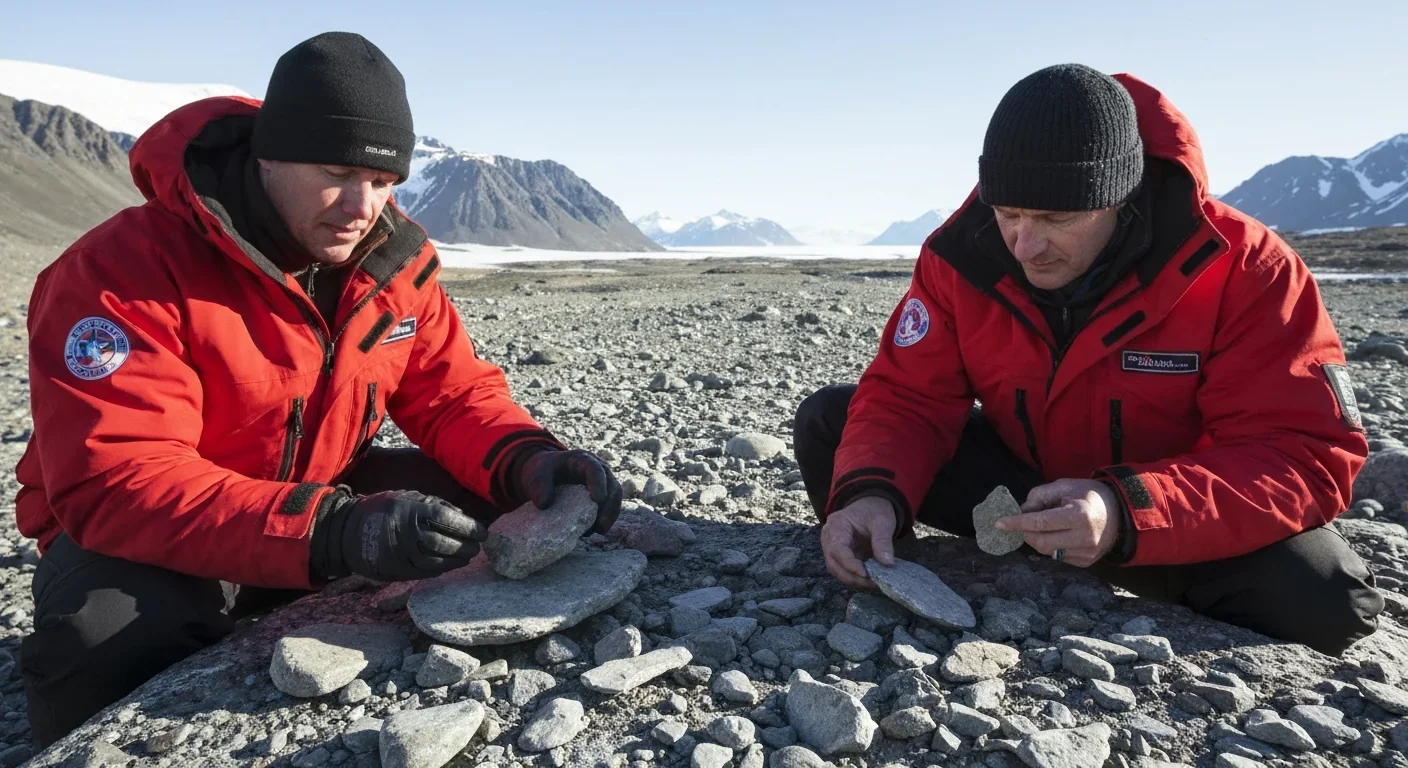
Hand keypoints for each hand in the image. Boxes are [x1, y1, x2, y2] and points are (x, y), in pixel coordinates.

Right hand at [311, 490, 486, 581]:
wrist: (348, 531)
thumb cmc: (385, 510)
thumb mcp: (407, 498)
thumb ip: (434, 506)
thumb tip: (465, 518)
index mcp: (408, 510)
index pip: (444, 518)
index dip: (467, 526)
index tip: (482, 532)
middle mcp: (403, 533)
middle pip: (442, 543)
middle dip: (465, 546)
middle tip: (478, 546)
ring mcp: (398, 554)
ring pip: (435, 561)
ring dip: (456, 560)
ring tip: (468, 555)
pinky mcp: (394, 571)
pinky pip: (423, 573)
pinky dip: (441, 569)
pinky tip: (451, 564)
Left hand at [518, 449, 622, 534]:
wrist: (545, 474)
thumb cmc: (542, 471)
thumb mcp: (536, 475)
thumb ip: (538, 486)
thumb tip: (545, 505)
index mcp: (582, 460)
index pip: (595, 469)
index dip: (598, 483)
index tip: (597, 500)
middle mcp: (598, 469)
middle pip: (612, 486)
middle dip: (609, 506)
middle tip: (600, 526)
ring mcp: (602, 482)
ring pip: (615, 498)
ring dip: (610, 515)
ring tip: (599, 531)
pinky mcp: (602, 495)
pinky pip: (610, 507)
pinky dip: (606, 519)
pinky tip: (595, 530)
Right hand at [820, 495, 896, 589]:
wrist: (871, 505)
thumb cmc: (875, 511)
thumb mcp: (882, 522)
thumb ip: (883, 542)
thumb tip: (888, 564)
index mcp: (837, 525)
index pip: (837, 549)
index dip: (849, 565)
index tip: (866, 575)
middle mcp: (829, 538)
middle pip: (833, 564)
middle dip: (852, 577)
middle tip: (873, 583)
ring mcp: (831, 547)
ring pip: (836, 570)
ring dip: (853, 580)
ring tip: (873, 584)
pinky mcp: (838, 556)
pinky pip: (843, 570)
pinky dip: (855, 578)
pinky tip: (869, 581)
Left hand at [996, 479, 1121, 566]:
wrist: (1121, 514)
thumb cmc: (1090, 495)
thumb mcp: (1066, 486)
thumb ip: (1040, 495)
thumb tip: (1021, 511)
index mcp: (1079, 515)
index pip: (1041, 522)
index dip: (1017, 523)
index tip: (999, 523)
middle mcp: (1084, 538)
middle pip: (1041, 541)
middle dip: (1025, 532)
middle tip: (1020, 523)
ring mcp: (1086, 553)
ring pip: (1047, 552)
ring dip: (1036, 539)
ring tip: (1040, 526)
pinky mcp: (1086, 562)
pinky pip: (1058, 557)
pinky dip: (1050, 545)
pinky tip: (1057, 534)